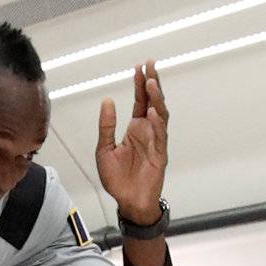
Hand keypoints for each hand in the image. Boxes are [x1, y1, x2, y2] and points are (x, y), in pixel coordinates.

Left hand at [95, 62, 167, 224]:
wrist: (127, 201)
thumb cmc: (117, 178)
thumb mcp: (104, 149)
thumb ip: (106, 126)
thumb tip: (107, 101)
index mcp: (135, 129)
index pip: (140, 101)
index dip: (139, 84)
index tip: (139, 67)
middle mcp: (147, 131)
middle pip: (153, 102)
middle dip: (152, 83)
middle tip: (150, 64)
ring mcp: (155, 141)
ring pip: (160, 115)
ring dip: (156, 98)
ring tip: (150, 83)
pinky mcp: (160, 154)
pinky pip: (160, 135)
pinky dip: (156, 122)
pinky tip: (152, 111)